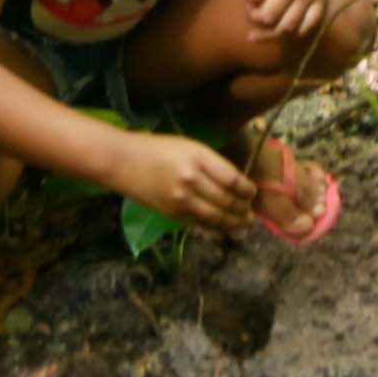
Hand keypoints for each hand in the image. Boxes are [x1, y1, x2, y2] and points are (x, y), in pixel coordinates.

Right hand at [110, 131, 255, 234]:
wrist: (124, 162)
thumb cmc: (158, 148)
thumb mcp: (189, 146)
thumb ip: (211, 164)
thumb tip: (235, 183)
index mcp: (198, 157)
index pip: (233, 179)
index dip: (248, 190)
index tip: (253, 192)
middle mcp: (192, 180)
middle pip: (228, 201)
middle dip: (244, 209)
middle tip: (251, 211)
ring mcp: (182, 200)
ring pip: (217, 217)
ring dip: (235, 223)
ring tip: (244, 223)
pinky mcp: (173, 215)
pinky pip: (201, 225)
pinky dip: (217, 229)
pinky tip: (225, 230)